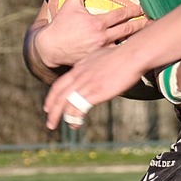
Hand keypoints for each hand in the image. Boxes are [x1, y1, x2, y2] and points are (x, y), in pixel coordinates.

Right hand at [30, 0, 148, 70]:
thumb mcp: (69, 3)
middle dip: (141, 24)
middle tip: (151, 20)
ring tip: (148, 34)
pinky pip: (116, 54)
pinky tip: (135, 49)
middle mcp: (102, 37)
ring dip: (136, 38)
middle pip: (128, 29)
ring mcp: (101, 50)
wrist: (50, 48)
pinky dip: (126, 51)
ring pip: (125, 43)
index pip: (121, 15)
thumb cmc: (61, 24)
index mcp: (97, 23)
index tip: (141, 7)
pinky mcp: (99, 60)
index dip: (134, 10)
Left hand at [44, 44, 158, 130]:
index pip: (59, 84)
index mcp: (79, 68)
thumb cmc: (122, 55)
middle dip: (52, 111)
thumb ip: (93, 66)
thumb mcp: (100, 57)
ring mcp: (87, 84)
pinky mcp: (96, 92)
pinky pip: (78, 108)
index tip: (47, 107)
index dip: (51, 97)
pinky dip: (74, 118)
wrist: (132, 54)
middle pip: (58, 96)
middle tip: (50, 123)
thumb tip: (96, 71)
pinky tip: (76, 124)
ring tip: (59, 127)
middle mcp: (79, 76)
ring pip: (66, 103)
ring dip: (60, 117)